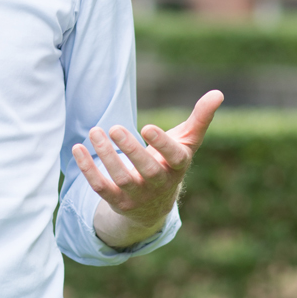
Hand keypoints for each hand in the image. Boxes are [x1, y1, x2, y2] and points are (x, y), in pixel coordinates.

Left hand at [72, 90, 223, 249]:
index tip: (147, 126)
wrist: (154, 205)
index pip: (174, 158)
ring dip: (106, 156)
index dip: (162, 144)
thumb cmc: (170, 163)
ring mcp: (138, 195)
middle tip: (115, 128)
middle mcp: (159, 184)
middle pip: (147, 170)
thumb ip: (200, 118)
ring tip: (94, 131)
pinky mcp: (118, 202)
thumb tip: (218, 92)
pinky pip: (101, 188)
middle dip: (131, 150)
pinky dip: (88, 170)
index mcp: (177, 167)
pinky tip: (78, 148)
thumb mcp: (186, 142)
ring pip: (122, 179)